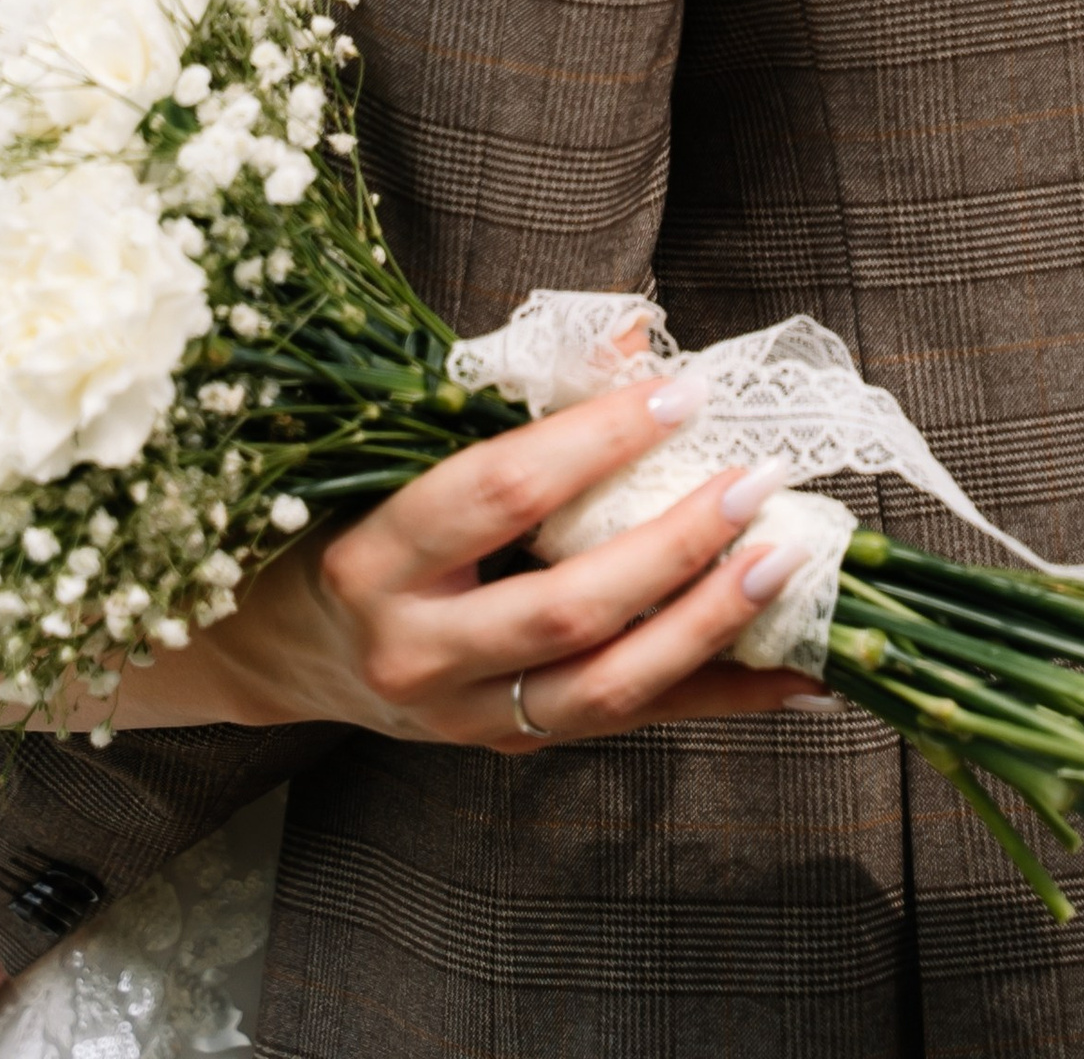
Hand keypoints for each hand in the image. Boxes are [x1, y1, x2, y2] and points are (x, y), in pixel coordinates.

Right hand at [154, 370, 819, 747]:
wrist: (286, 653)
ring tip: (787, 562)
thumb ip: (514, 398)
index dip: (596, 439)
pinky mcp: (513, 745)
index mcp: (375, 556)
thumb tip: (634, 338)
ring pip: (607, 685)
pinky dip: (721, 694)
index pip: (501, 492)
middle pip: (567, 605)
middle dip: (674, 543)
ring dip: (709, 623)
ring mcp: (467, 715)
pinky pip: (631, 723)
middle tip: (756, 478)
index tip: (680, 392)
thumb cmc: (348, 522)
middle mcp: (418, 650)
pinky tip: (797, 671)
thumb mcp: (403, 452)